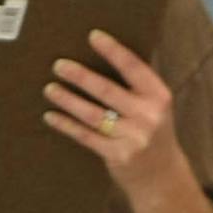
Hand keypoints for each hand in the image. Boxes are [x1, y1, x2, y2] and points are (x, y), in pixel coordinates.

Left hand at [44, 28, 191, 200]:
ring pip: (93, 114)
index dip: (113, 51)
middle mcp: (148, 117)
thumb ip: (139, 85)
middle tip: (58, 65)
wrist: (162, 177)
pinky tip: (51, 116)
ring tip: (49, 89)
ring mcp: (133, 138)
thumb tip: (110, 51)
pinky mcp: (118, 155)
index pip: (134, 68)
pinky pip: (86, 136)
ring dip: (68, 100)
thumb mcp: (156, 107)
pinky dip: (67, 125)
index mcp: (159, 98)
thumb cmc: (153, 133)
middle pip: (107, 91)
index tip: (93, 36)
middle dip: (80, 76)